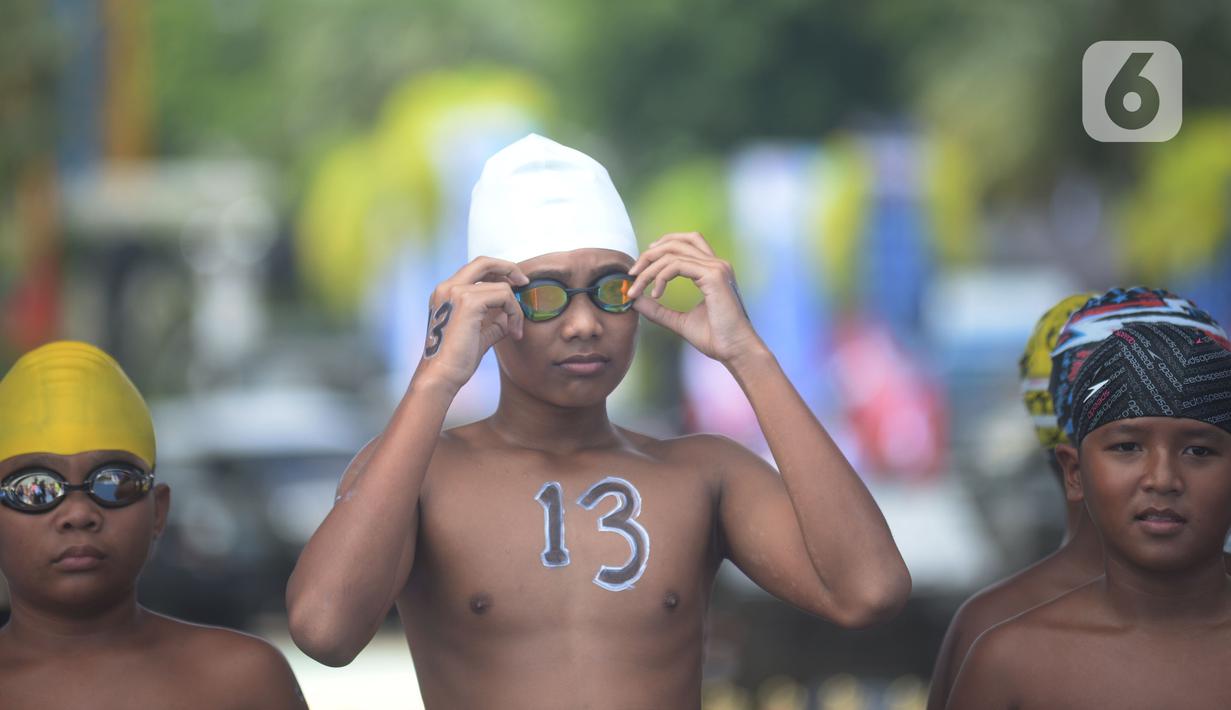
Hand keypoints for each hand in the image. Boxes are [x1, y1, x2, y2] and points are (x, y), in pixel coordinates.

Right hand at [415, 257, 528, 390]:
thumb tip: (510, 315)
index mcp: (445, 293)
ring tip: (516, 329)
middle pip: (484, 261)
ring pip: (500, 285)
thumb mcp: (479, 334)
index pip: (475, 270)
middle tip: (524, 283)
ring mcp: (455, 291)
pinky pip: (504, 296)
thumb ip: (493, 320)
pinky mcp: (468, 302)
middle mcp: (447, 287)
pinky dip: (514, 312)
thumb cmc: (457, 360)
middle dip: (509, 268)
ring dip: (515, 307)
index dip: (498, 273)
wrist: (442, 375)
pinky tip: (514, 332)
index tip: (515, 287)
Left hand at [627, 232, 762, 363]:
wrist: (735, 351)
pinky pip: (677, 265)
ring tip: (637, 288)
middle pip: (677, 241)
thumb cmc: (715, 338)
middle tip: (632, 274)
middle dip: (649, 255)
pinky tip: (655, 294)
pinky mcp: (713, 276)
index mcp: (712, 270)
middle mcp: (716, 264)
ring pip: (673, 252)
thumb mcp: (679, 321)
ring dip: (649, 269)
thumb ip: (658, 310)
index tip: (640, 269)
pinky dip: (660, 277)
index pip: (685, 242)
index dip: (660, 249)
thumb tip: (634, 301)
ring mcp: (716, 267)